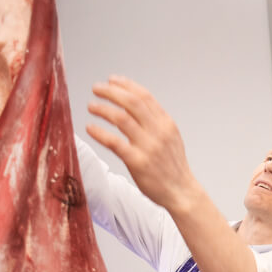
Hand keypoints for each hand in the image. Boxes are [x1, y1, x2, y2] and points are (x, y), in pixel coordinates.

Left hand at [86, 75, 200, 211]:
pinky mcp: (137, 162)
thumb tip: (136, 106)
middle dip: (111, 92)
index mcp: (166, 124)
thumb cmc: (173, 167)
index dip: (126, 85)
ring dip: (103, 109)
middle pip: (132, 102)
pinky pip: (114, 142)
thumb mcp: (171, 138)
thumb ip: (156, 122)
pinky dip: (100, 132)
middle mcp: (158, 132)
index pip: (145, 96)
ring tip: (91, 106)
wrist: (181, 192)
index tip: (112, 80)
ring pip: (121, 119)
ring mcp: (148, 147)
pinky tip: (90, 128)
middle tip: (96, 88)